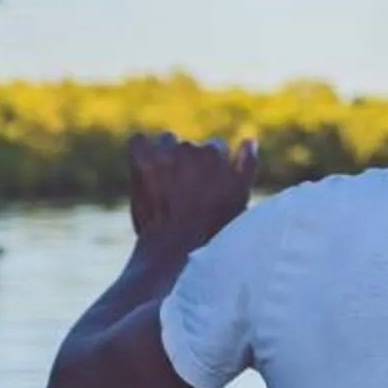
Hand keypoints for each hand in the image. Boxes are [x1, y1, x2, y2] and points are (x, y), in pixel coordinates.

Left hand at [126, 132, 258, 251]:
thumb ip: (247, 166)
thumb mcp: (239, 198)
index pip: (215, 147)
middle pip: (190, 146)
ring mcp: (163, 153)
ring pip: (166, 141)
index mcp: (215, 153)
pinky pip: (138, 141)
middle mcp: (190, 148)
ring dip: (166, 155)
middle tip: (185, 190)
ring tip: (165, 182)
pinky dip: (141, 151)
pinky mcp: (140, 160)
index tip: (207, 187)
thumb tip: (248, 140)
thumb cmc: (212, 228)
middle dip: (188, 162)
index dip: (212, 168)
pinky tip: (144, 168)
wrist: (174, 248)